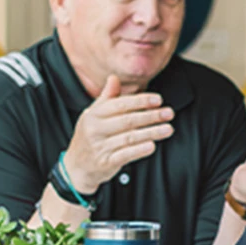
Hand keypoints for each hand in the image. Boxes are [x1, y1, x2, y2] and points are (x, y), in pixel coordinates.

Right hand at [63, 75, 174, 192]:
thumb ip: (106, 98)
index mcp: (93, 115)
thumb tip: (114, 78)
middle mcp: (95, 129)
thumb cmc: (89, 137)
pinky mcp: (105, 162)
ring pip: (130, 137)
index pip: (120, 104)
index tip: (158, 100)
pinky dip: (140, 150)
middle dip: (151, 116)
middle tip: (169, 113)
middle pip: (127, 120)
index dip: (140, 101)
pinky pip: (125, 155)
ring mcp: (100, 147)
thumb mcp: (93, 115)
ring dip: (151, 132)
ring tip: (168, 129)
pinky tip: (152, 146)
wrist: (76, 166)